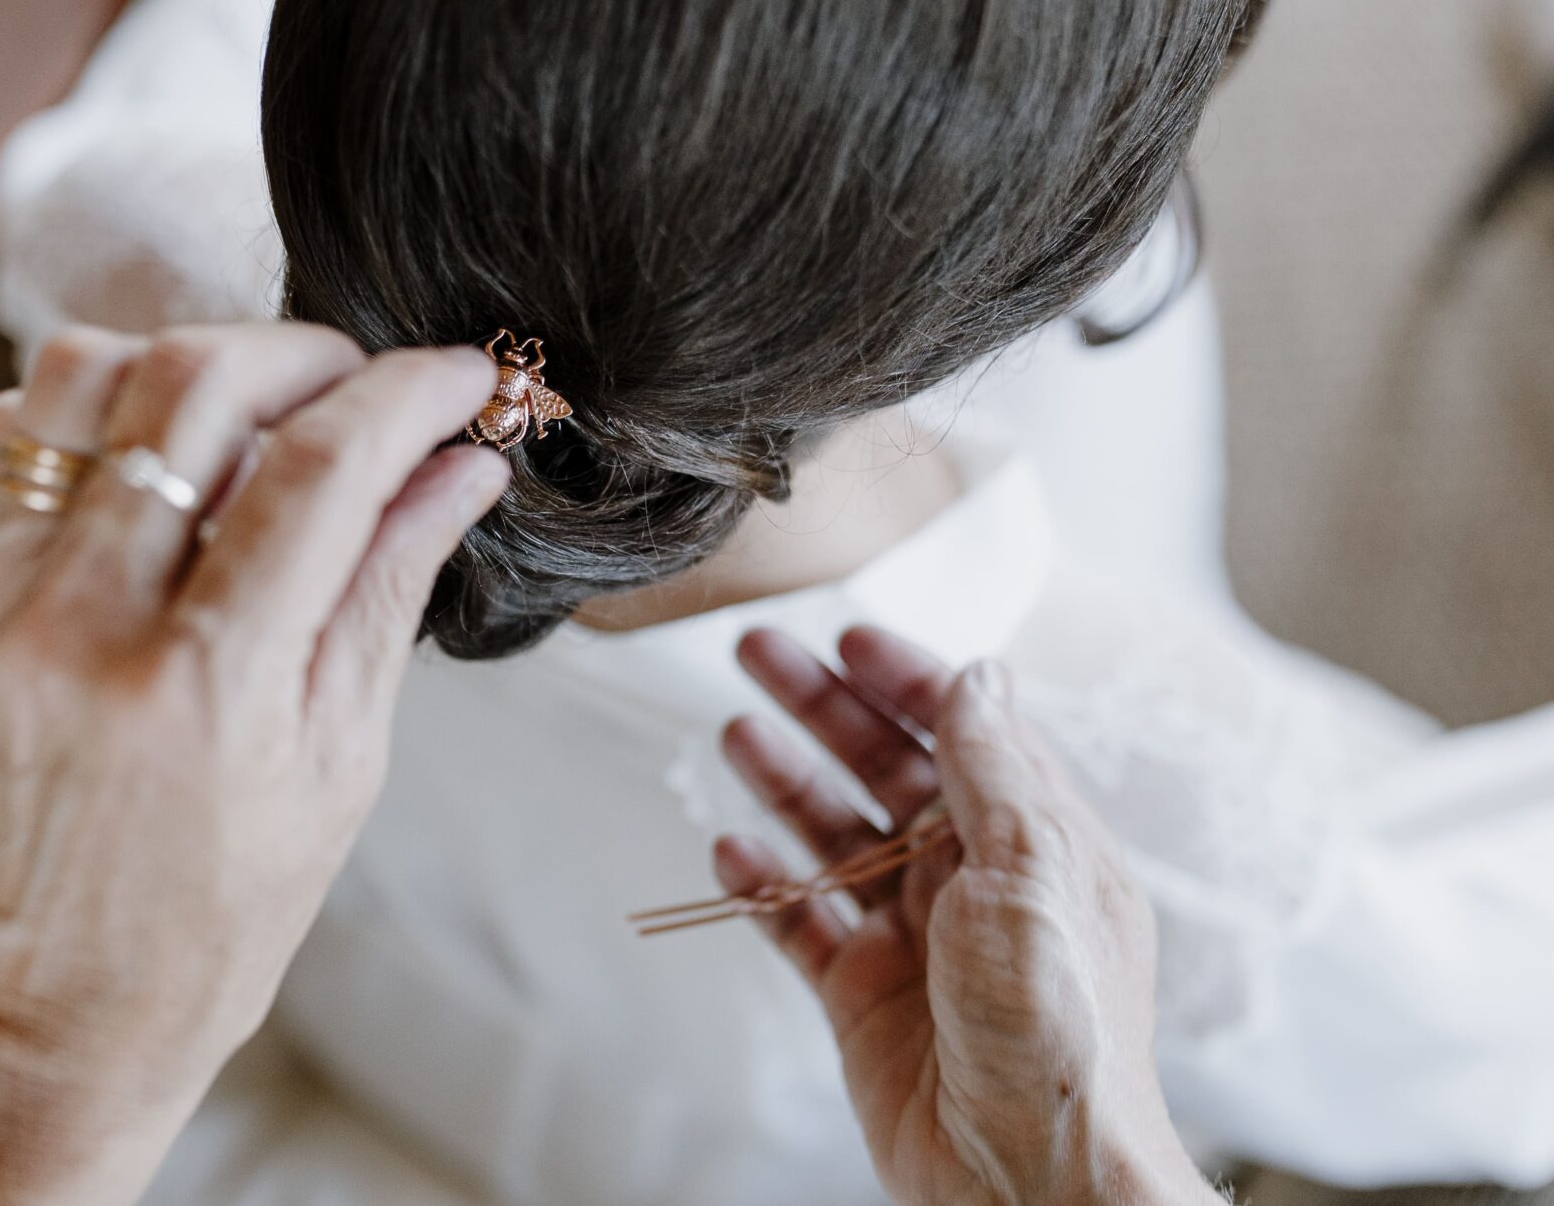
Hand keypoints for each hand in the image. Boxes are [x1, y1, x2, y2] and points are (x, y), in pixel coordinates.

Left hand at [0, 324, 507, 1204]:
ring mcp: (6, 600)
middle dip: (315, 354)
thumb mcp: (340, 762)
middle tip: (372, 386)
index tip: (464, 375)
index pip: (324, 465)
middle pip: (202, 381)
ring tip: (264, 409)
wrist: (58, 1011)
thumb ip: (389, 586)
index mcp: (209, 683)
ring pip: (92, 373)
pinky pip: (11, 429)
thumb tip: (462, 464)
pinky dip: (96, 402)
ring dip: (199, 360)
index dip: (412, 392)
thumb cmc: (218, 918)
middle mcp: (90, 622)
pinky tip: (160, 450)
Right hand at [720, 627, 1217, 1205]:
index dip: (906, 679)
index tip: (847, 638)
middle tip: (757, 653)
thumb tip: (977, 676)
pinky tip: (729, 850)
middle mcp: (971, 880)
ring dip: (785, 779)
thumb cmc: (1060, 1034)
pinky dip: (763, 885)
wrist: (1032, 1183)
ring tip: (734, 732)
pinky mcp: (863, 1000)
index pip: (965, 731)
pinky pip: (801, 924)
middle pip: (886, 768)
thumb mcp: (1033, 876)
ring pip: (835, 836)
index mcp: (1034, 842)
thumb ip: (994, 773)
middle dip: (825, 707)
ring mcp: (913, 939)